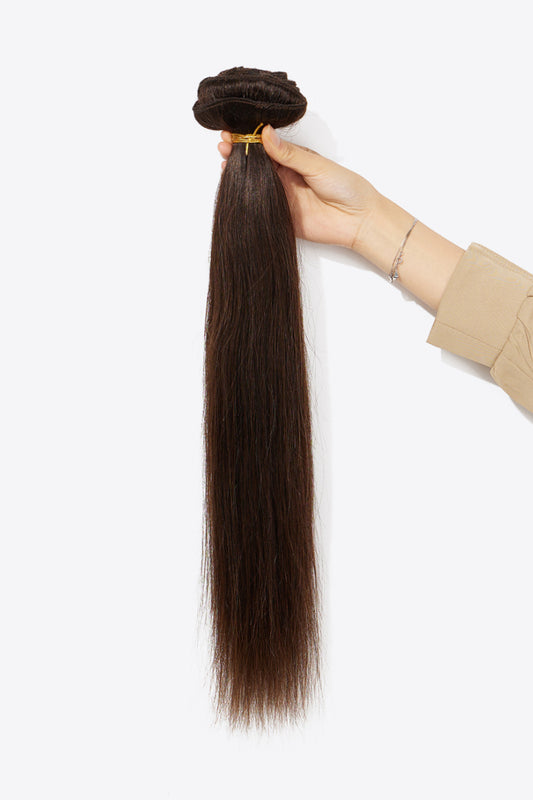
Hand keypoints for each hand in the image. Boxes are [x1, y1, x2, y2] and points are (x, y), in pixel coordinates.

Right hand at [218, 124, 379, 251]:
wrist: (358, 219)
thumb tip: (266, 134)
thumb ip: (289, 154)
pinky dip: (246, 199)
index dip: (249, 139)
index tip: (233, 131)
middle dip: (238, 153)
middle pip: (255, 164)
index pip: (266, 147)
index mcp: (294, 160)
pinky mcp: (280, 217)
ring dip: (238, 174)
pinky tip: (234, 187)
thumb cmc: (345, 187)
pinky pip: (259, 207)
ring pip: (254, 184)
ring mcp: (281, 197)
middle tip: (224, 145)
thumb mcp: (316, 165)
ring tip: (224, 162)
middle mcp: (284, 177)